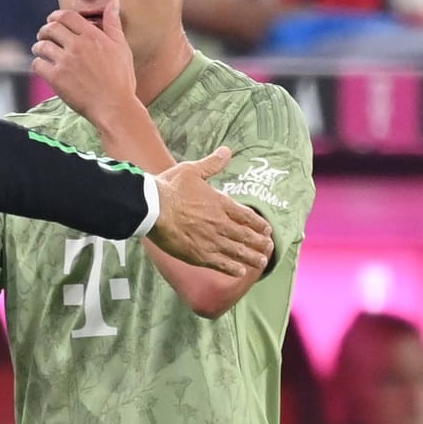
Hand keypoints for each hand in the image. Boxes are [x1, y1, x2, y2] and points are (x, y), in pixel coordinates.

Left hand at [31, 0, 140, 124]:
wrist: (115, 106)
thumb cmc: (121, 78)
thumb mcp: (121, 47)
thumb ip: (113, 23)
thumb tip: (113, 2)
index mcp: (92, 35)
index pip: (67, 15)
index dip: (55, 16)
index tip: (52, 21)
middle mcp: (78, 45)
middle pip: (51, 28)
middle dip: (44, 30)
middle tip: (44, 35)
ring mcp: (66, 61)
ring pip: (42, 45)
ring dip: (38, 47)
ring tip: (40, 51)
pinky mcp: (57, 78)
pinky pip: (38, 64)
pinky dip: (38, 63)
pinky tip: (42, 66)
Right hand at [148, 149, 273, 275]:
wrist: (153, 208)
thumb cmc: (170, 187)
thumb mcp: (192, 170)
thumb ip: (212, 164)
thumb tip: (226, 151)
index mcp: (221, 204)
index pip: (247, 216)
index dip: (259, 224)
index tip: (268, 230)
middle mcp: (221, 224)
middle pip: (247, 236)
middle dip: (260, 243)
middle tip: (269, 248)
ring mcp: (211, 241)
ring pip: (238, 252)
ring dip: (252, 258)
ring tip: (262, 263)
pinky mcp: (199, 255)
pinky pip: (221, 264)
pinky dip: (233, 268)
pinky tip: (240, 272)